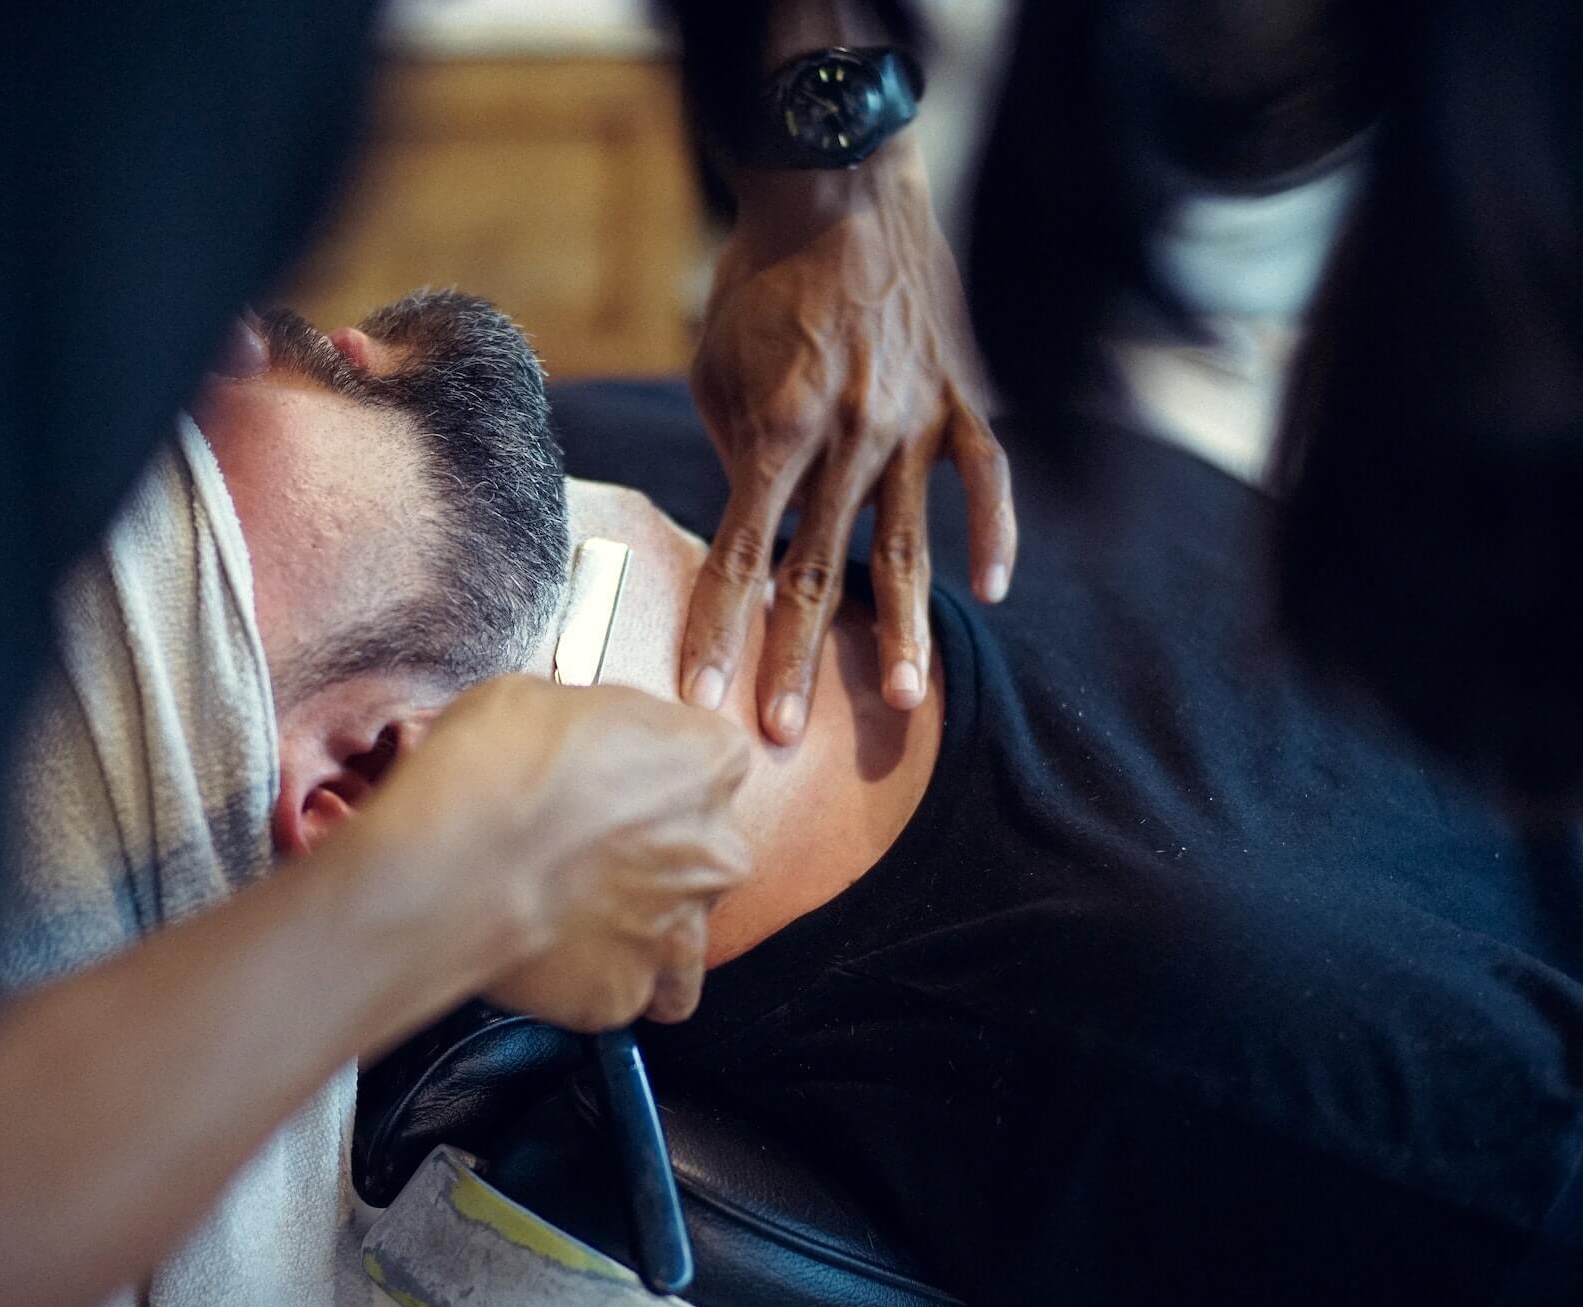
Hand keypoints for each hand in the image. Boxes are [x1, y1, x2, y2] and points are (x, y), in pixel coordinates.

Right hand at [371, 675, 751, 1030]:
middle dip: (654, 852)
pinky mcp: (622, 993)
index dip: (658, 770)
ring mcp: (675, 931)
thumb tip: (580, 742)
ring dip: (642, 928)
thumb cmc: (486, 771)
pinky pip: (621, 990)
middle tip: (584, 847)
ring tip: (580, 915)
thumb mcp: (543, 698)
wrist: (441, 863)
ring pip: (682, 940)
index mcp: (706, 763)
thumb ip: (596, 727)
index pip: (713, 762)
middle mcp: (712, 851)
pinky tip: (548, 952)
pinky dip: (591, 977)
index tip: (619, 778)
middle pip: (705, 851)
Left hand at [682, 138, 1017, 743]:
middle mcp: (853, 436)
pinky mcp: (962, 397)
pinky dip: (993, 534)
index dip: (717, 631)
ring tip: (908, 705)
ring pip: (912, 545)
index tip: (700, 700)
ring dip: (908, 631)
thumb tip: (755, 530)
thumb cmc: (758, 281)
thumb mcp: (717, 368)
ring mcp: (916, 420)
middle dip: (800, 661)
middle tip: (784, 737)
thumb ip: (736, 455)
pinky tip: (991, 593)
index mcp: (780, 428)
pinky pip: (986, 477)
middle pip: (822, 572)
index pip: (740, 555)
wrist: (838, 182)